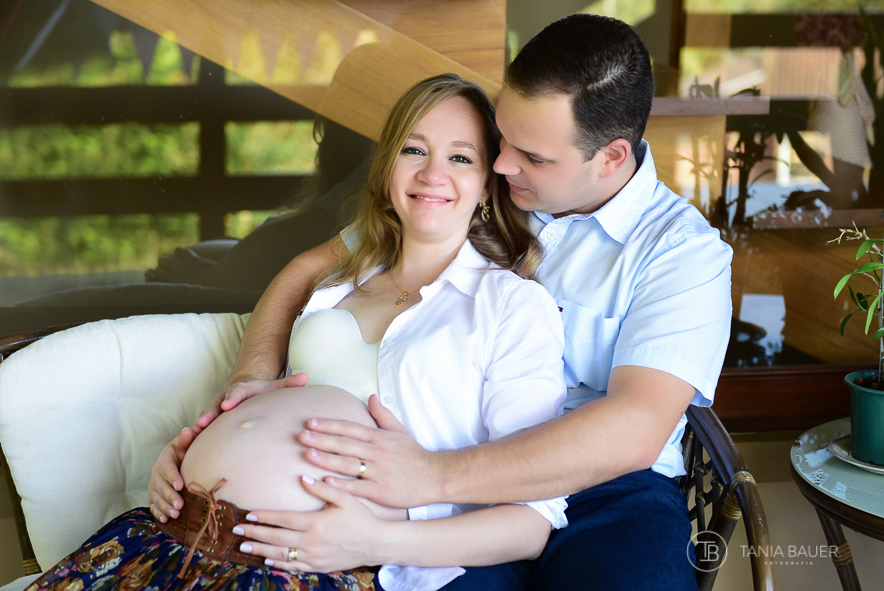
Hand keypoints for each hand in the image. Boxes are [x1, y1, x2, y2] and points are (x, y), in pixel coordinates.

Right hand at [148, 428, 195, 522]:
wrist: (179, 459)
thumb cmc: (185, 451)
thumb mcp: (185, 443)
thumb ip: (187, 438)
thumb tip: (188, 430)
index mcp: (165, 459)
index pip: (167, 468)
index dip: (172, 477)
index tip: (181, 485)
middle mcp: (156, 473)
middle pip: (160, 486)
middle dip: (170, 497)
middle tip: (180, 505)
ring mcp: (154, 486)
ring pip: (156, 498)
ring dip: (165, 507)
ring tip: (176, 515)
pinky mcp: (154, 496)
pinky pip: (153, 506)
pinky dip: (158, 514)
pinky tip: (165, 520)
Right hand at [193, 373, 308, 433]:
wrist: (243, 389)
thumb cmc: (261, 391)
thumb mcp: (274, 386)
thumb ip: (289, 383)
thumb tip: (306, 377)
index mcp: (240, 391)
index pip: (235, 393)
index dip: (231, 399)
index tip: (227, 405)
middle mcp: (224, 399)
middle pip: (214, 406)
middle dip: (209, 414)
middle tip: (202, 423)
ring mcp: (215, 410)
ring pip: (205, 417)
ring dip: (199, 427)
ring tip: (193, 436)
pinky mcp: (211, 421)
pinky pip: (202, 429)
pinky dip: (195, 437)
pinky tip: (190, 450)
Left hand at [235, 476, 389, 571]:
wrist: (376, 544)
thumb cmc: (362, 518)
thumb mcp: (345, 498)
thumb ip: (323, 488)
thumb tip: (303, 477)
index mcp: (315, 523)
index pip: (282, 519)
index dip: (264, 516)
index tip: (249, 513)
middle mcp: (310, 541)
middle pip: (275, 537)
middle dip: (254, 532)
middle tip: (236, 529)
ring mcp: (313, 556)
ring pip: (280, 554)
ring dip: (260, 549)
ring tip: (244, 545)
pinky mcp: (318, 566)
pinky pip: (293, 566)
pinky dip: (277, 563)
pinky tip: (266, 559)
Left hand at [299, 395, 437, 507]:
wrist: (434, 477)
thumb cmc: (414, 455)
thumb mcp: (400, 431)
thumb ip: (382, 415)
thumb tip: (370, 397)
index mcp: (379, 438)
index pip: (350, 428)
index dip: (330, 424)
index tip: (311, 421)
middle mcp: (376, 452)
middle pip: (345, 444)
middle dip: (322, 439)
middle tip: (301, 435)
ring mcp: (378, 472)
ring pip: (348, 464)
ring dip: (327, 459)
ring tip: (307, 454)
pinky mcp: (380, 490)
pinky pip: (357, 487)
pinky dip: (341, 484)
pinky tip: (325, 481)